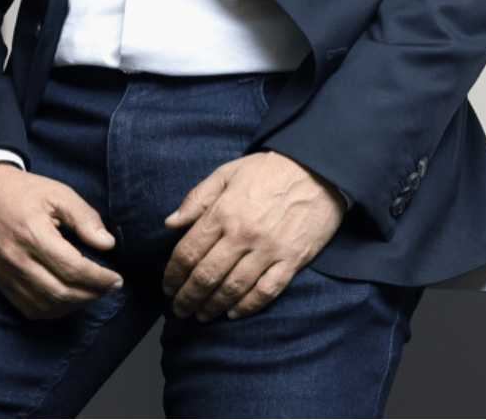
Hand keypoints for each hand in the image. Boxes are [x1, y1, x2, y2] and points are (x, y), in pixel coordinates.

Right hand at [0, 163, 122, 318]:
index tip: (116, 279)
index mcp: (33, 233)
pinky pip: (28, 309)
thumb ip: (85, 218)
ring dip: (75, 305)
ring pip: (46, 306)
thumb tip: (107, 244)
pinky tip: (66, 299)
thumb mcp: (57, 193)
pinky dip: (52, 311)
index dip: (100, 279)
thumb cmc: (21, 191)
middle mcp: (16, 258)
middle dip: (93, 294)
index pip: (74, 269)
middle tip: (109, 287)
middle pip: (62, 293)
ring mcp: (5, 273)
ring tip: (91, 293)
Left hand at [161, 151, 345, 321]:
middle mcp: (243, 234)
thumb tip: (170, 223)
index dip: (173, 274)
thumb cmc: (268, 171)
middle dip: (188, 296)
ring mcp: (269, 249)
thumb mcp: (226, 174)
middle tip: (179, 308)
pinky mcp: (293, 260)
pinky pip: (267, 291)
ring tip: (201, 315)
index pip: (188, 252)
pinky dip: (248, 306)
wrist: (318, 170)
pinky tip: (233, 313)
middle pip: (206, 275)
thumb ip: (196, 199)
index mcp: (223, 212)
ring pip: (233, 288)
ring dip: (213, 306)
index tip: (167, 286)